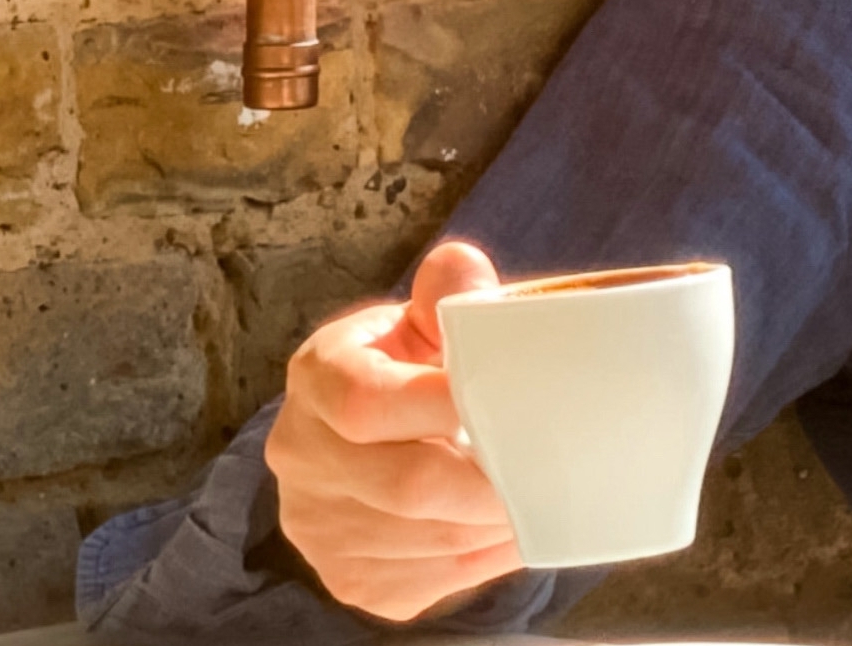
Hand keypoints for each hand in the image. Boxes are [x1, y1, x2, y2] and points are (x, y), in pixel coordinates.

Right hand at [261, 241, 523, 621]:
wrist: (381, 431)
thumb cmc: (419, 367)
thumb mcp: (429, 319)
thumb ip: (450, 293)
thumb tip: (463, 270)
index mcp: (318, 377)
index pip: (366, 403)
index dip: (442, 408)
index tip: (506, 405)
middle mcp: (300, 453)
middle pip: (406, 485)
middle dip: (491, 484)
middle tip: (550, 470)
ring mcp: (316, 523)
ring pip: (426, 538)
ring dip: (496, 525)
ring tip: (540, 497)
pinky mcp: (345, 574)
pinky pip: (427, 580)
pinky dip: (483, 560)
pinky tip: (506, 528)